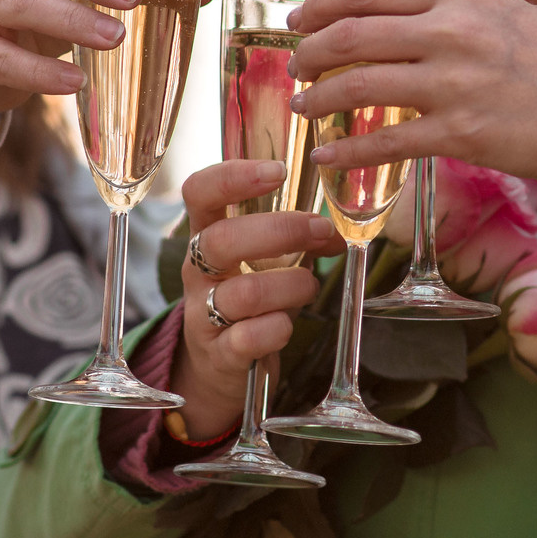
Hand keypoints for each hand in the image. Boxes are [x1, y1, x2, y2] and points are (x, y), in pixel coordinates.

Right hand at [170, 162, 343, 436]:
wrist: (220, 365)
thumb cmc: (250, 298)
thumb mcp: (264, 260)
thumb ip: (298, 239)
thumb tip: (339, 229)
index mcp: (205, 236)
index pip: (200, 193)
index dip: (232, 177)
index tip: (278, 172)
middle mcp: (198, 272)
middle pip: (219, 241)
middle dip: (278, 231)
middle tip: (318, 230)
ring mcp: (204, 314)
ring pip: (241, 294)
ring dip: (289, 285)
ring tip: (310, 285)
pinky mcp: (221, 354)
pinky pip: (247, 339)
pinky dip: (276, 329)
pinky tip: (287, 324)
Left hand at [291, 0, 536, 194]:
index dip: (323, 3)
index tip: (303, 17)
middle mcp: (455, 28)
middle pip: (353, 32)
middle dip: (311, 49)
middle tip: (298, 62)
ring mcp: (455, 82)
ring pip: (359, 84)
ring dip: (319, 97)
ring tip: (305, 105)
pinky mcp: (461, 133)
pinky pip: (385, 140)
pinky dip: (348, 149)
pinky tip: (329, 156)